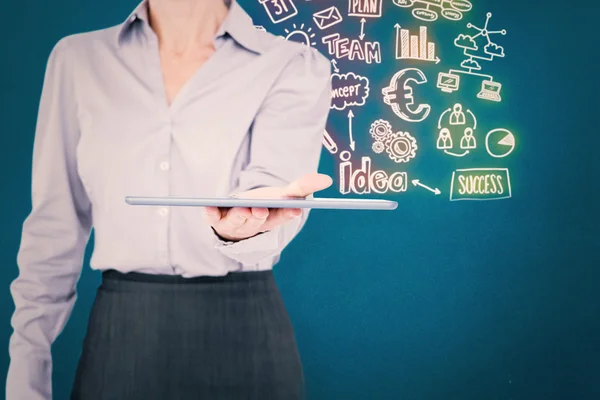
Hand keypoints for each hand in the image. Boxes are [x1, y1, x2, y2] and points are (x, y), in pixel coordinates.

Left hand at [203, 173, 332, 241]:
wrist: (235, 217)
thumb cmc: (264, 205)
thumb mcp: (284, 195)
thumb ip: (303, 187)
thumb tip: (326, 179)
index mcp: (272, 220)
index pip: (281, 218)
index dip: (287, 214)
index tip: (294, 208)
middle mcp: (253, 225)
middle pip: (257, 222)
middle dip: (259, 216)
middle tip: (261, 209)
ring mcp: (235, 224)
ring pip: (238, 222)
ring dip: (240, 216)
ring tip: (242, 208)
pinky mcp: (217, 219)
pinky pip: (212, 217)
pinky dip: (210, 213)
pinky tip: (208, 206)